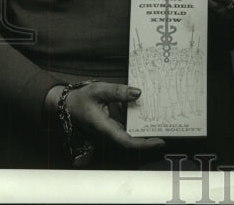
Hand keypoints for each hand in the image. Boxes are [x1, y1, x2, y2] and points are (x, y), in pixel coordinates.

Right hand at [47, 82, 164, 152]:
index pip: (126, 141)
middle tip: (168, 131)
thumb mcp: (99, 90)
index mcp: (104, 127)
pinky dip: (137, 124)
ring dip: (144, 131)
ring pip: (129, 135)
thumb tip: (138, 93)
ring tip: (163, 123)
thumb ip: (118, 92)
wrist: (64, 104)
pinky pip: (125, 128)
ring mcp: (109, 130)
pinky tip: (147, 115)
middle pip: (131, 141)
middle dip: (149, 139)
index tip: (159, 142)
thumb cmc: (80, 98)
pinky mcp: (110, 126)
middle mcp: (108, 132)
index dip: (143, 144)